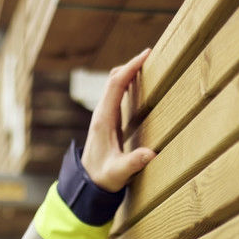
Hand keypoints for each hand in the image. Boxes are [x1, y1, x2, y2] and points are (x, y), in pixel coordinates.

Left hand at [81, 48, 157, 192]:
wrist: (88, 184)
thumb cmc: (103, 178)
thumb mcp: (118, 173)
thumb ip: (132, 163)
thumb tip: (151, 154)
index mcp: (103, 120)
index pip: (116, 85)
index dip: (130, 67)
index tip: (146, 54)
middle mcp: (101, 114)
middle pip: (113, 79)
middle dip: (131, 64)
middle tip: (151, 55)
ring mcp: (103, 116)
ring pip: (114, 85)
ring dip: (129, 72)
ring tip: (148, 64)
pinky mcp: (107, 121)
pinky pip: (117, 94)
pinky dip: (128, 83)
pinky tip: (139, 83)